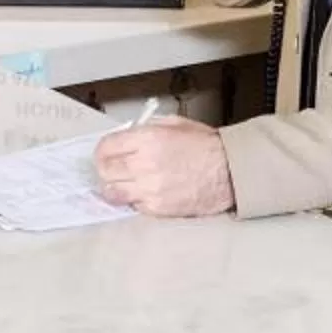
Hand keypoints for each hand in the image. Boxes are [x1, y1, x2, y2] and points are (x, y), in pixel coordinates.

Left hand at [93, 118, 234, 215]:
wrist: (229, 171)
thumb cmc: (206, 146)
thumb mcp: (175, 124)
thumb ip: (147, 129)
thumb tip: (127, 137)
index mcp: (147, 139)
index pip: (106, 147)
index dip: (102, 151)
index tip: (105, 154)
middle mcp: (144, 164)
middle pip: (105, 171)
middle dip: (106, 170)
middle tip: (112, 170)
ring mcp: (149, 188)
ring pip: (113, 193)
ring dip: (114, 188)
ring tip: (123, 184)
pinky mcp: (157, 207)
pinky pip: (133, 206)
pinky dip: (134, 200)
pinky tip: (145, 192)